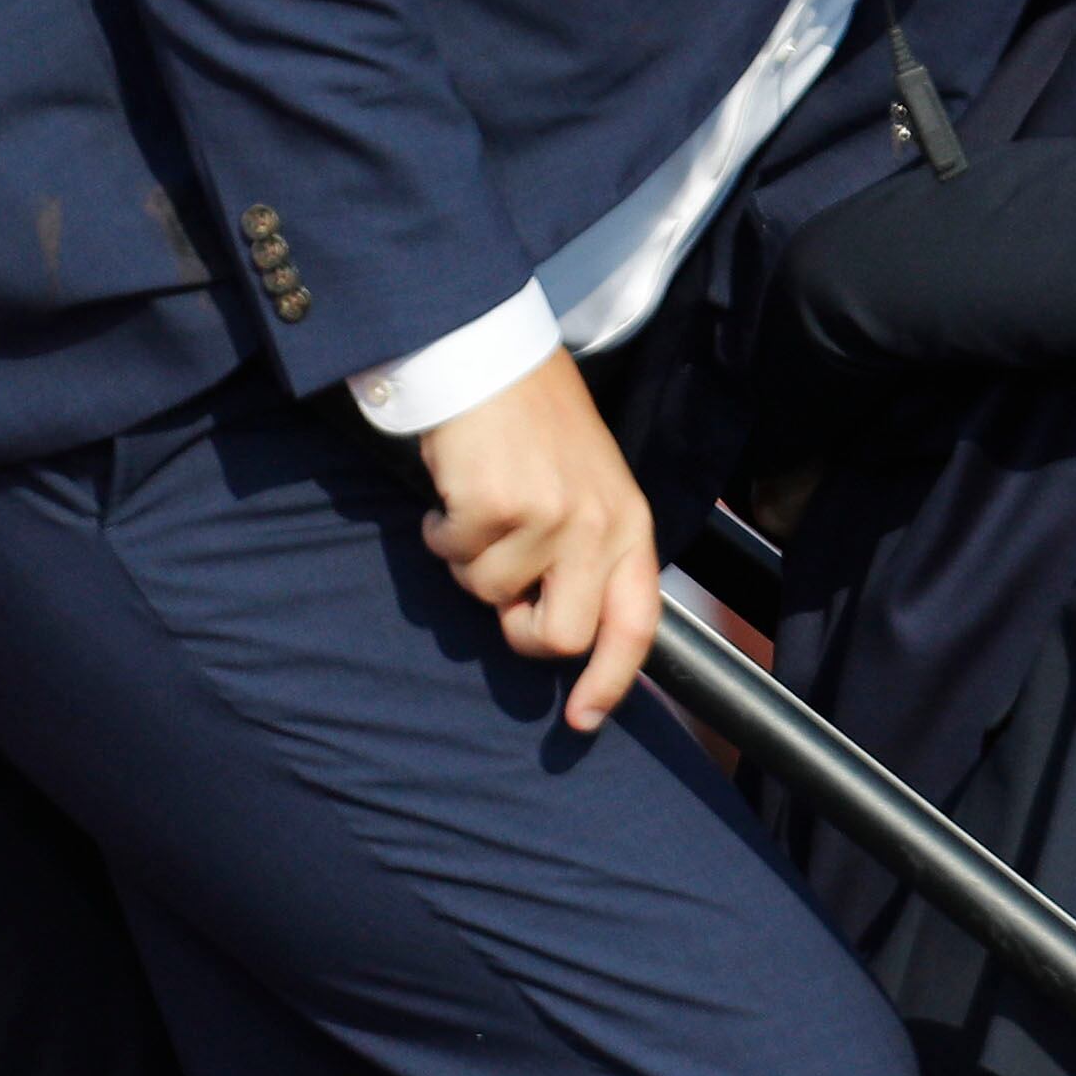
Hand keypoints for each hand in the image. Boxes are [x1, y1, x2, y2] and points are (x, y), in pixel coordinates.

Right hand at [418, 350, 664, 731]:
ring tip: (478, 506)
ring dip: (469, 559)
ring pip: (489, 596)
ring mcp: (550, 516)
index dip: (610, 680)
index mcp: (629, 525)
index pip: (636, 624)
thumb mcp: (589, 488)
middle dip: (518, 628)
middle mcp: (599, 526)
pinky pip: (452, 554)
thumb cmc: (534, 426)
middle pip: (559, 636)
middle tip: (500, 586)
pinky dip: (439, 529)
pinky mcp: (496, 505)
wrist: (490, 355)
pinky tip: (453, 489)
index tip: (583, 720)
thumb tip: (564, 632)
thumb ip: (586, 554)